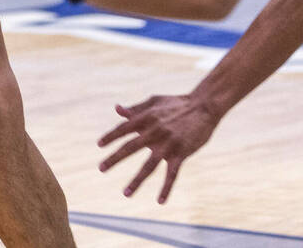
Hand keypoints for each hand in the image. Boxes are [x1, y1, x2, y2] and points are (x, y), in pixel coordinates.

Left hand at [98, 94, 217, 202]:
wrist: (203, 106)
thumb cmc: (177, 103)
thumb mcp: (155, 102)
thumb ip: (136, 109)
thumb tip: (117, 109)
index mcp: (147, 117)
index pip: (124, 128)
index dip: (111, 136)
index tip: (99, 145)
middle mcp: (154, 131)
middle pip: (130, 147)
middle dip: (114, 158)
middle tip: (101, 168)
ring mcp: (167, 144)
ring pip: (149, 166)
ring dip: (136, 181)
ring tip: (125, 193)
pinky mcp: (181, 153)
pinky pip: (172, 174)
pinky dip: (166, 188)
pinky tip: (160, 201)